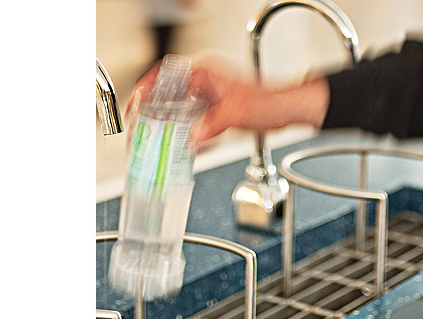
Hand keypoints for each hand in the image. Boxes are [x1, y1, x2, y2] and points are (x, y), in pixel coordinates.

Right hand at [126, 58, 329, 144]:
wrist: (287, 110)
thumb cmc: (269, 101)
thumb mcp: (236, 113)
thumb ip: (212, 125)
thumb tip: (193, 138)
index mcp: (206, 71)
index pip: (166, 73)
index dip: (147, 86)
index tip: (136, 101)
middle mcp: (205, 80)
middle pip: (167, 91)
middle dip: (152, 108)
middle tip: (139, 124)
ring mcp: (209, 94)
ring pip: (178, 106)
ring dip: (167, 121)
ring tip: (153, 135)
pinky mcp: (215, 109)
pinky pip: (192, 119)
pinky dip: (185, 131)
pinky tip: (181, 143)